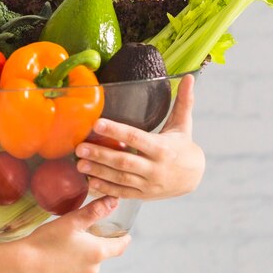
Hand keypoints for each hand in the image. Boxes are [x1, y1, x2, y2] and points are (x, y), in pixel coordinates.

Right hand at [15, 196, 130, 272]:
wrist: (22, 265)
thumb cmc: (47, 241)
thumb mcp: (72, 221)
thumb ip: (95, 211)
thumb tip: (113, 201)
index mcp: (98, 253)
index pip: (120, 246)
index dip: (123, 238)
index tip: (124, 234)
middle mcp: (93, 270)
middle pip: (102, 254)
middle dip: (95, 243)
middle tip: (81, 231)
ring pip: (87, 263)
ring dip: (82, 254)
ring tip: (64, 243)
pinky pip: (75, 272)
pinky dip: (70, 264)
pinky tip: (56, 255)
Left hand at [74, 74, 204, 200]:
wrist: (193, 178)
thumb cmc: (183, 146)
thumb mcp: (183, 125)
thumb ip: (184, 101)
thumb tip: (188, 77)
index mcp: (162, 148)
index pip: (136, 137)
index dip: (116, 130)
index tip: (97, 124)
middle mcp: (155, 167)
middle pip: (124, 160)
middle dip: (100, 154)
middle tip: (79, 148)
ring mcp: (149, 184)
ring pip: (120, 178)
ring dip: (98, 171)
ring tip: (79, 164)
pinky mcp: (143, 195)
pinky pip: (122, 192)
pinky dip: (106, 188)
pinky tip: (90, 182)